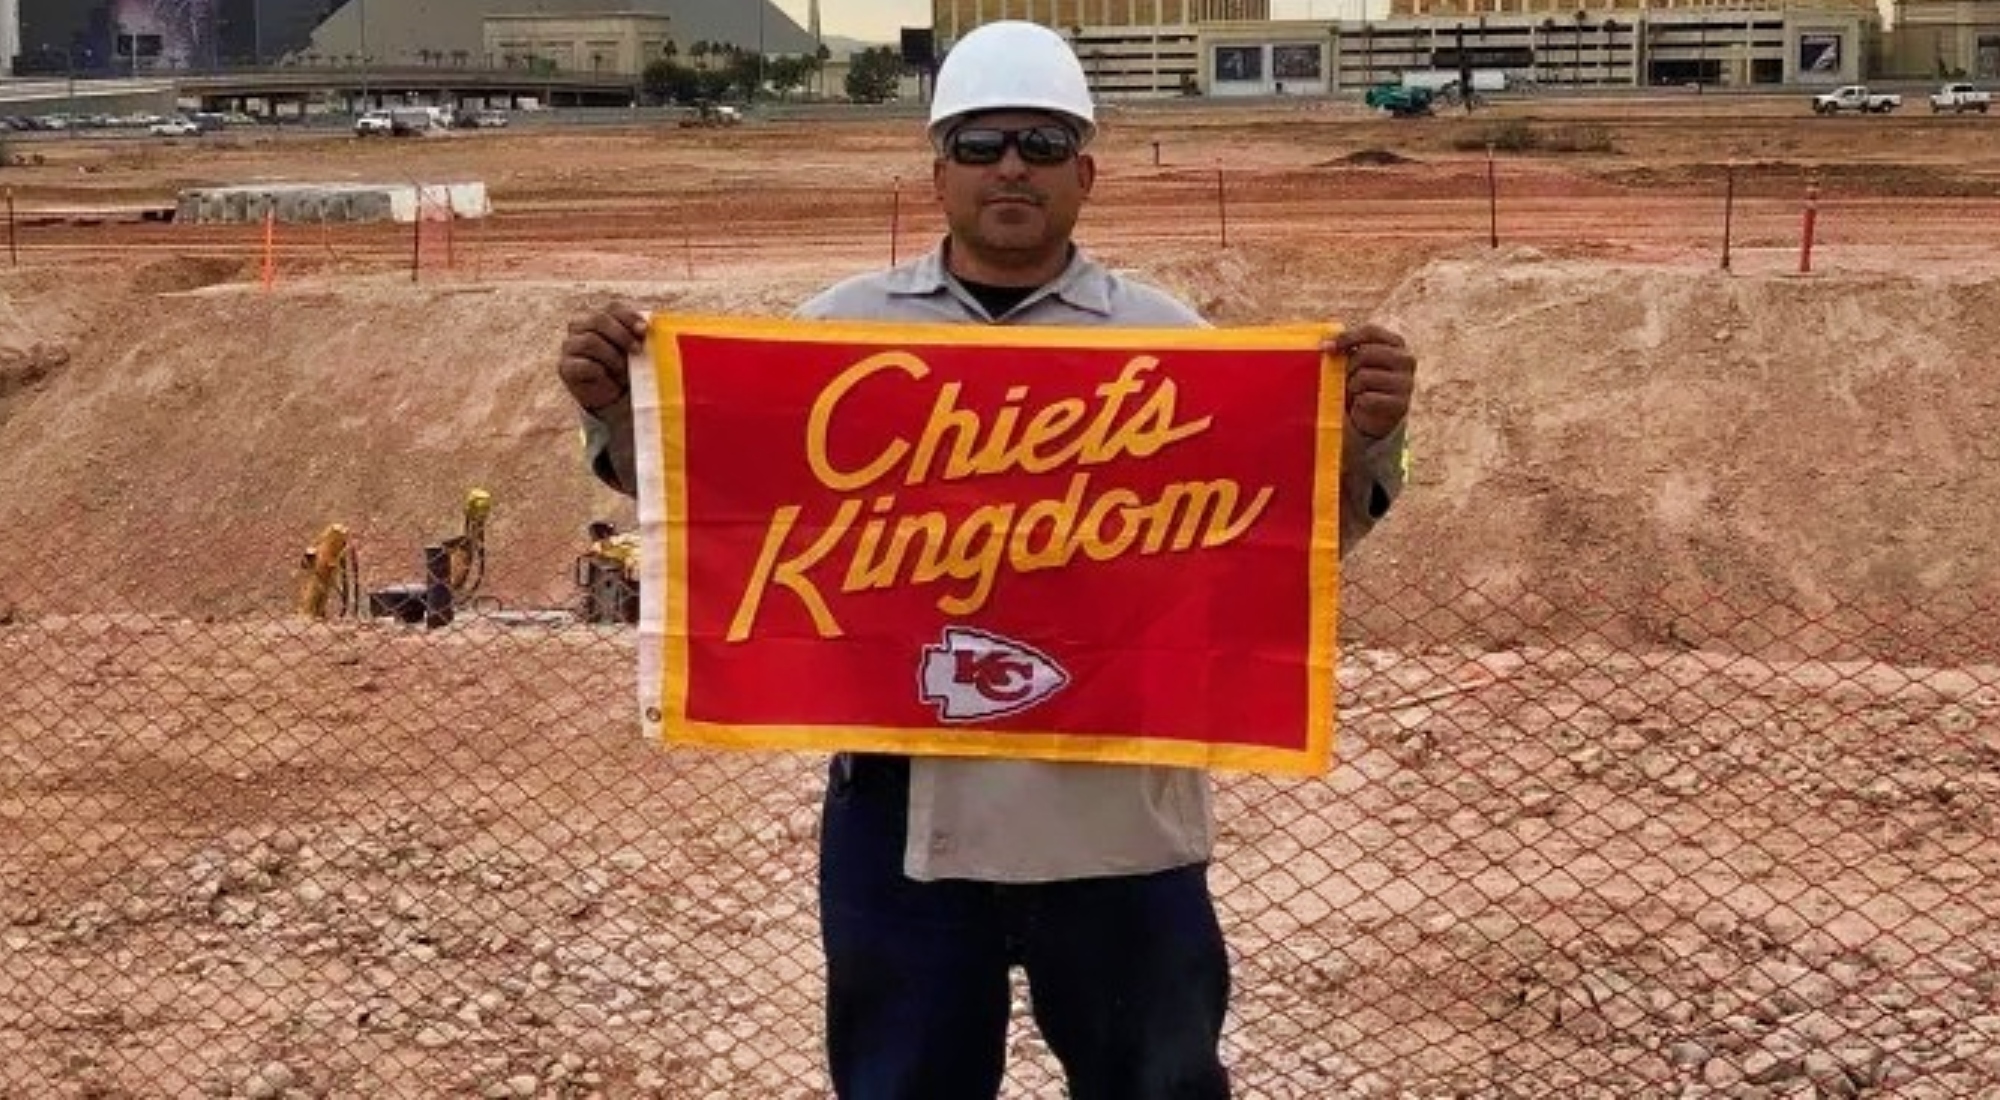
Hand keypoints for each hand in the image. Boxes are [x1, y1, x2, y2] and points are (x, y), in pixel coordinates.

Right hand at [558, 301, 648, 412]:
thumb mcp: (634, 349)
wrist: (610, 394)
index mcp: (598, 317)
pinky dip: (600, 371)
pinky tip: (607, 377)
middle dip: (622, 335)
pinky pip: (584, 364)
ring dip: (613, 356)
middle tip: (637, 351)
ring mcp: (570, 345)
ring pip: (590, 341)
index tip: (644, 329)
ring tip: (624, 370)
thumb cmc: (623, 366)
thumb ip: (638, 337)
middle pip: (598, 319)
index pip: (612, 307)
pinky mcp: (565, 366)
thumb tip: (648, 329)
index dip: (629, 316)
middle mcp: (580, 326)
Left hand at [1329, 324, 1415, 441]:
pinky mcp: (1400, 404)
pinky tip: (1363, 404)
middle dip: (1349, 366)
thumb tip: (1326, 344)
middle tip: (1346, 377)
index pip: (1371, 331)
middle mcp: (1406, 359)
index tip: (1327, 347)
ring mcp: (1406, 382)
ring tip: (1356, 391)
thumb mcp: (1356, 361)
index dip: (1347, 337)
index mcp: (1396, 343)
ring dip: (1352, 386)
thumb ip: (1346, 348)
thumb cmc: (1362, 382)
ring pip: (1364, 376)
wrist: (1373, 416)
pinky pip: (1367, 398)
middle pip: (1365, 353)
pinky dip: (1359, 402)